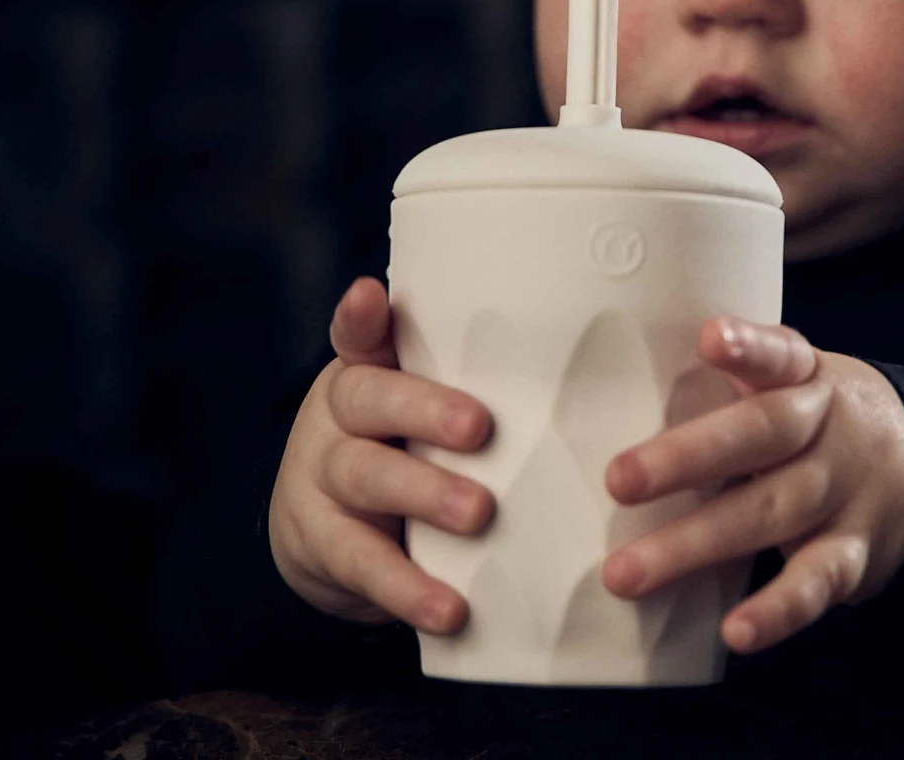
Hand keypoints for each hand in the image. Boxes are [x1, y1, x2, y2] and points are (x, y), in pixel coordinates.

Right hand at [268, 277, 495, 634]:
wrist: (319, 531)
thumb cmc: (400, 445)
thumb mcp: (418, 404)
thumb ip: (471, 377)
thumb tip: (583, 359)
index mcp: (367, 370)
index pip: (358, 334)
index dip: (361, 317)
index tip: (371, 294)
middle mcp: (337, 416)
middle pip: (368, 400)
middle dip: (424, 410)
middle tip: (480, 427)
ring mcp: (322, 480)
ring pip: (365, 477)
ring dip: (424, 494)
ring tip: (478, 514)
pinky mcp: (324, 547)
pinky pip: (364, 565)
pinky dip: (408, 588)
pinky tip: (449, 608)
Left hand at [601, 318, 903, 654]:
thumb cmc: (817, 415)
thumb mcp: (789, 381)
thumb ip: (725, 388)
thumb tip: (612, 404)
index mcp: (803, 376)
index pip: (778, 354)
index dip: (747, 347)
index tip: (711, 337)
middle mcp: (825, 429)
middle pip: (761, 436)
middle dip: (688, 458)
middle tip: (618, 480)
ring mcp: (841, 493)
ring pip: (769, 514)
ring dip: (695, 545)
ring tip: (629, 573)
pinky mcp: (855, 553)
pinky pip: (815, 582)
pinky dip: (778, 610)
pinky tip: (738, 631)